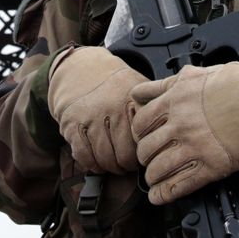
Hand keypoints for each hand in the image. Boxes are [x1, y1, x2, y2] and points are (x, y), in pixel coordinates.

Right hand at [47, 46, 146, 173]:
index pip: (144, 139)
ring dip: (111, 167)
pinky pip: (84, 155)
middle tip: (129, 165)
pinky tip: (97, 162)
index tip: (146, 154)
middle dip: (128, 166)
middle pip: (125, 154)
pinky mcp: (71, 123)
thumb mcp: (138, 88)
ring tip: (115, 165)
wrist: (79, 69)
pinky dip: (92, 164)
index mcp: (132, 99)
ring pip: (104, 158)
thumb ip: (153, 109)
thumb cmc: (114, 85)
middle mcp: (111, 106)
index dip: (146, 153)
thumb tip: (167, 136)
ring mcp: (89, 116)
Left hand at [129, 60, 238, 204]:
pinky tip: (160, 196)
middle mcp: (179, 125)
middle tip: (150, 158)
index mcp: (174, 101)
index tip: (141, 137)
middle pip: (145, 148)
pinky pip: (178, 185)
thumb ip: (169, 84)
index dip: (138, 132)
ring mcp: (193, 147)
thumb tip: (150, 91)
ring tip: (155, 178)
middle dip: (144, 156)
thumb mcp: (196, 73)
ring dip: (153, 176)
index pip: (140, 122)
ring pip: (157, 169)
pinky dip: (164, 194)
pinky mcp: (210, 166)